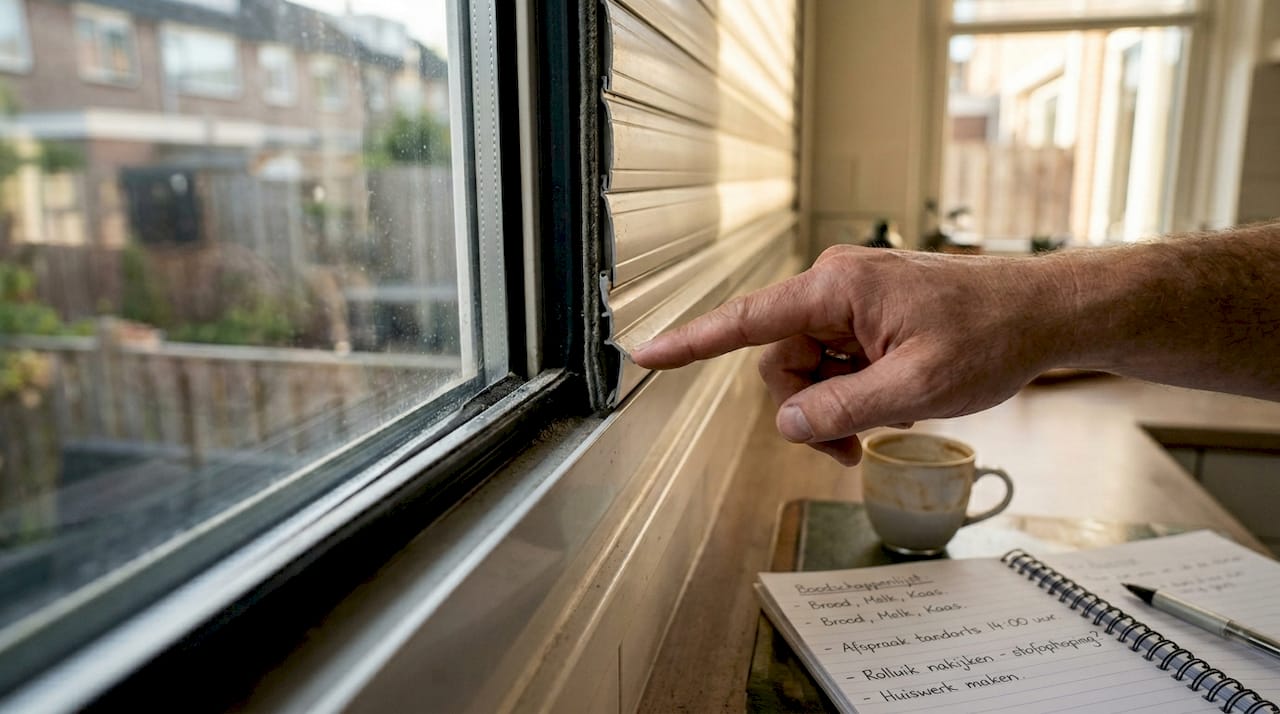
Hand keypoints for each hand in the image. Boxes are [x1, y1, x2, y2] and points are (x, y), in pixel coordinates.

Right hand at [630, 246, 1064, 464]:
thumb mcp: (916, 387)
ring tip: (885, 422)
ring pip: (807, 368)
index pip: (746, 320)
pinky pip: (835, 362)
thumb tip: (786, 423)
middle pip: (781, 361)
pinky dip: (853, 391)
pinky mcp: (867, 314)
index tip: (645, 353)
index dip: (691, 342)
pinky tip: (893, 398)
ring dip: (834, 406)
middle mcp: (835, 286)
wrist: (1043, 313)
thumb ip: (841, 408)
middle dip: (807, 409)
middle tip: (850, 446)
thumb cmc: (991, 334)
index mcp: (838, 287)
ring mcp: (852, 301)